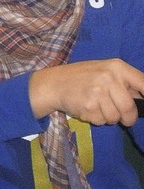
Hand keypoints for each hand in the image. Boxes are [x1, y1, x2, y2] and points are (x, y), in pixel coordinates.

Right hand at [29, 59, 143, 125]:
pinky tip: (87, 109)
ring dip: (109, 118)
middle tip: (125, 119)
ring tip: (97, 108)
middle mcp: (109, 78)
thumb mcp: (104, 71)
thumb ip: (125, 82)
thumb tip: (143, 98)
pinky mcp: (87, 106)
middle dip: (128, 117)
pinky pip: (101, 121)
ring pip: (115, 117)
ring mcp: (97, 92)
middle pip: (129, 107)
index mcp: (117, 67)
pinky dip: (96, 119)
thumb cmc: (82, 77)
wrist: (53, 84)